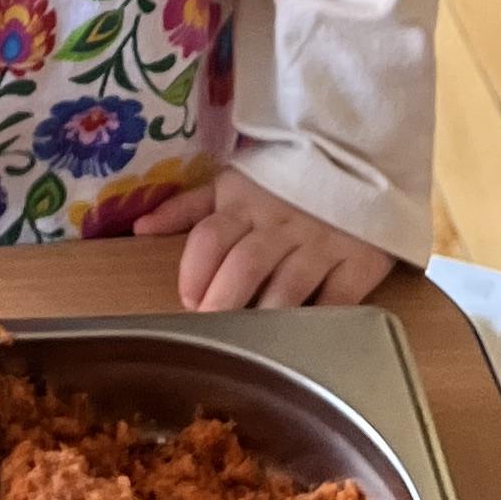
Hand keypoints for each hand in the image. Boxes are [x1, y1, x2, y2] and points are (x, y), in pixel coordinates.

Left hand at [135, 167, 394, 311]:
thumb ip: (188, 209)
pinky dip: (320, 319)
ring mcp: (323, 242)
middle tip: (215, 325)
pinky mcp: (361, 260)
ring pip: (288, 288)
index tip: (189, 301)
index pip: (209, 238)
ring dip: (265, 318)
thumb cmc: (284, 181)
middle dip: (223, 303)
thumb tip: (139, 230)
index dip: (194, 274)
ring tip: (254, 341)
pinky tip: (306, 335)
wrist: (358, 158)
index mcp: (244, 203)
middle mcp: (281, 223)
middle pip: (244, 266)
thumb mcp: (233, 185)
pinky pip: (339, 298)